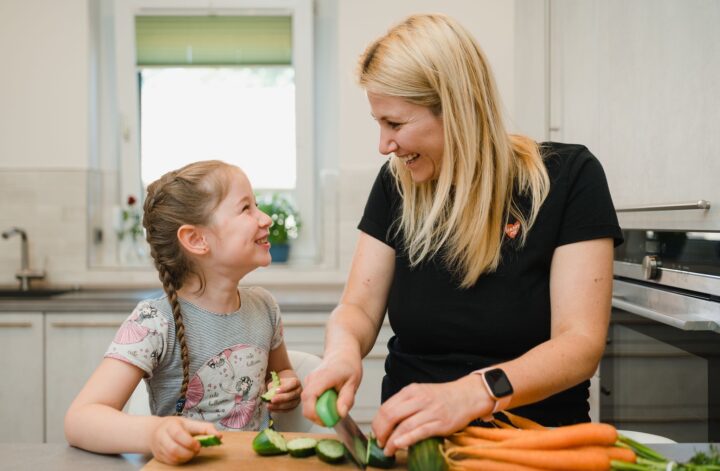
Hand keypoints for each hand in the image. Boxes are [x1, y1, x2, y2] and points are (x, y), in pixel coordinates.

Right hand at [149, 416, 220, 464]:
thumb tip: (219, 436)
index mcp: (170, 425)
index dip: (190, 442)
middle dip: (188, 452)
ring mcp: (158, 447)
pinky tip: (184, 456)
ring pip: (172, 457)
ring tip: (191, 452)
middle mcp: (161, 436)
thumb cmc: (177, 426)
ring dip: (185, 457)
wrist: (154, 430)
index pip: (178, 435)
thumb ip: (204, 428)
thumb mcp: (189, 423)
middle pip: (174, 449)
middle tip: (196, 450)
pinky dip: (180, 461)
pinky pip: (170, 462)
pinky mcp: (158, 456)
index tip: (198, 445)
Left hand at [266, 370, 301, 411]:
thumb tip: (269, 394)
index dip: (285, 388)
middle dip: (281, 398)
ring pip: (290, 404)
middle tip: (272, 400)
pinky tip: (271, 409)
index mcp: (296, 382)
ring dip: (279, 405)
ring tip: (269, 405)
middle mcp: (299, 391)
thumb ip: (273, 386)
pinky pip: (287, 410)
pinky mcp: (294, 407)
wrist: (283, 389)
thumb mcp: (276, 382)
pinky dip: (278, 410)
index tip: (276, 391)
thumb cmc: (279, 384)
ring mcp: (297, 400)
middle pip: (292, 395)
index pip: (293, 384)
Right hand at [301, 351, 362, 424]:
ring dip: (320, 412)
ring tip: (335, 404)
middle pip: (306, 406)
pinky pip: (310, 402)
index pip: (309, 398)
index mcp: (322, 377)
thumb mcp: (353, 382)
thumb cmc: (349, 365)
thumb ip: (347, 399)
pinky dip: (319, 406)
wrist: (342, 353)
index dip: (315, 414)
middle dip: (319, 417)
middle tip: (335, 416)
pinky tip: (331, 400)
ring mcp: (308, 382)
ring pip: (307, 405)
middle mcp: (311, 380)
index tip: (328, 421)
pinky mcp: (309, 386)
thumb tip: (341, 414)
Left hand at [372, 375, 491, 455]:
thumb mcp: (420, 393)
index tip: (375, 433)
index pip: (386, 407)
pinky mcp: (440, 424)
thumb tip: (386, 421)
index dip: (377, 423)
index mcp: (411, 391)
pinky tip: (398, 446)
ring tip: (387, 450)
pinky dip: (406, 439)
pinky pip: (419, 432)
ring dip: (391, 441)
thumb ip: (405, 404)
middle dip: (381, 432)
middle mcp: (419, 399)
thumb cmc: (442, 397)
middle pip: (391, 416)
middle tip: (379, 443)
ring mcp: (430, 411)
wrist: (467, 396)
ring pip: (404, 426)